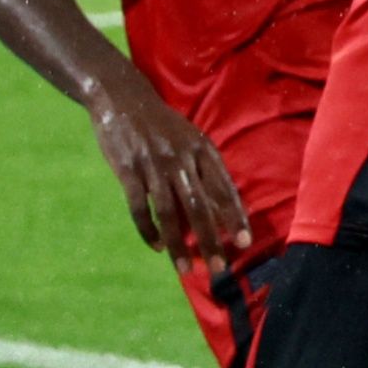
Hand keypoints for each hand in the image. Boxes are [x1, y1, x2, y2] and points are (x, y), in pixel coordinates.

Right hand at [88, 75, 246, 278]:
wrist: (123, 98)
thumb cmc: (162, 124)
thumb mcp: (191, 138)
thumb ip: (204, 168)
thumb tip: (219, 205)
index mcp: (202, 150)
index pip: (224, 190)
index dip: (235, 217)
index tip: (245, 242)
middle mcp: (182, 159)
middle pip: (200, 206)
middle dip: (212, 239)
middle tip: (220, 267)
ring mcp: (154, 165)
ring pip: (170, 212)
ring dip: (179, 244)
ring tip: (186, 269)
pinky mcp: (128, 170)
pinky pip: (140, 207)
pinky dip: (148, 230)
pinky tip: (157, 247)